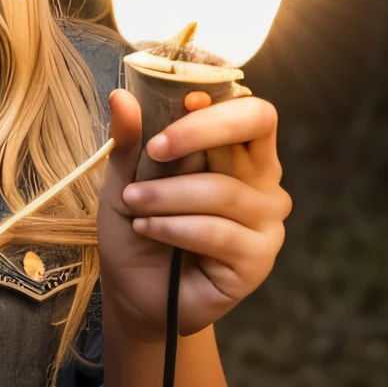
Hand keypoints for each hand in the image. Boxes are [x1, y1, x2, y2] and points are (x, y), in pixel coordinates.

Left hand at [98, 88, 289, 340]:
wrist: (135, 291)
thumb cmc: (136, 225)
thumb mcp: (124, 179)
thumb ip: (129, 141)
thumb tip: (121, 95)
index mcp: (237, 152)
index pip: (252, 112)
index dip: (220, 106)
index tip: (180, 104)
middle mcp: (262, 181)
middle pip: (251, 133)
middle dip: (194, 135)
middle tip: (152, 150)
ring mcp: (266, 220)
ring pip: (223, 190)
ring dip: (166, 195)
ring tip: (132, 204)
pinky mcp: (259, 258)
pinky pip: (219, 232)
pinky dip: (174, 228)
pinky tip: (148, 230)